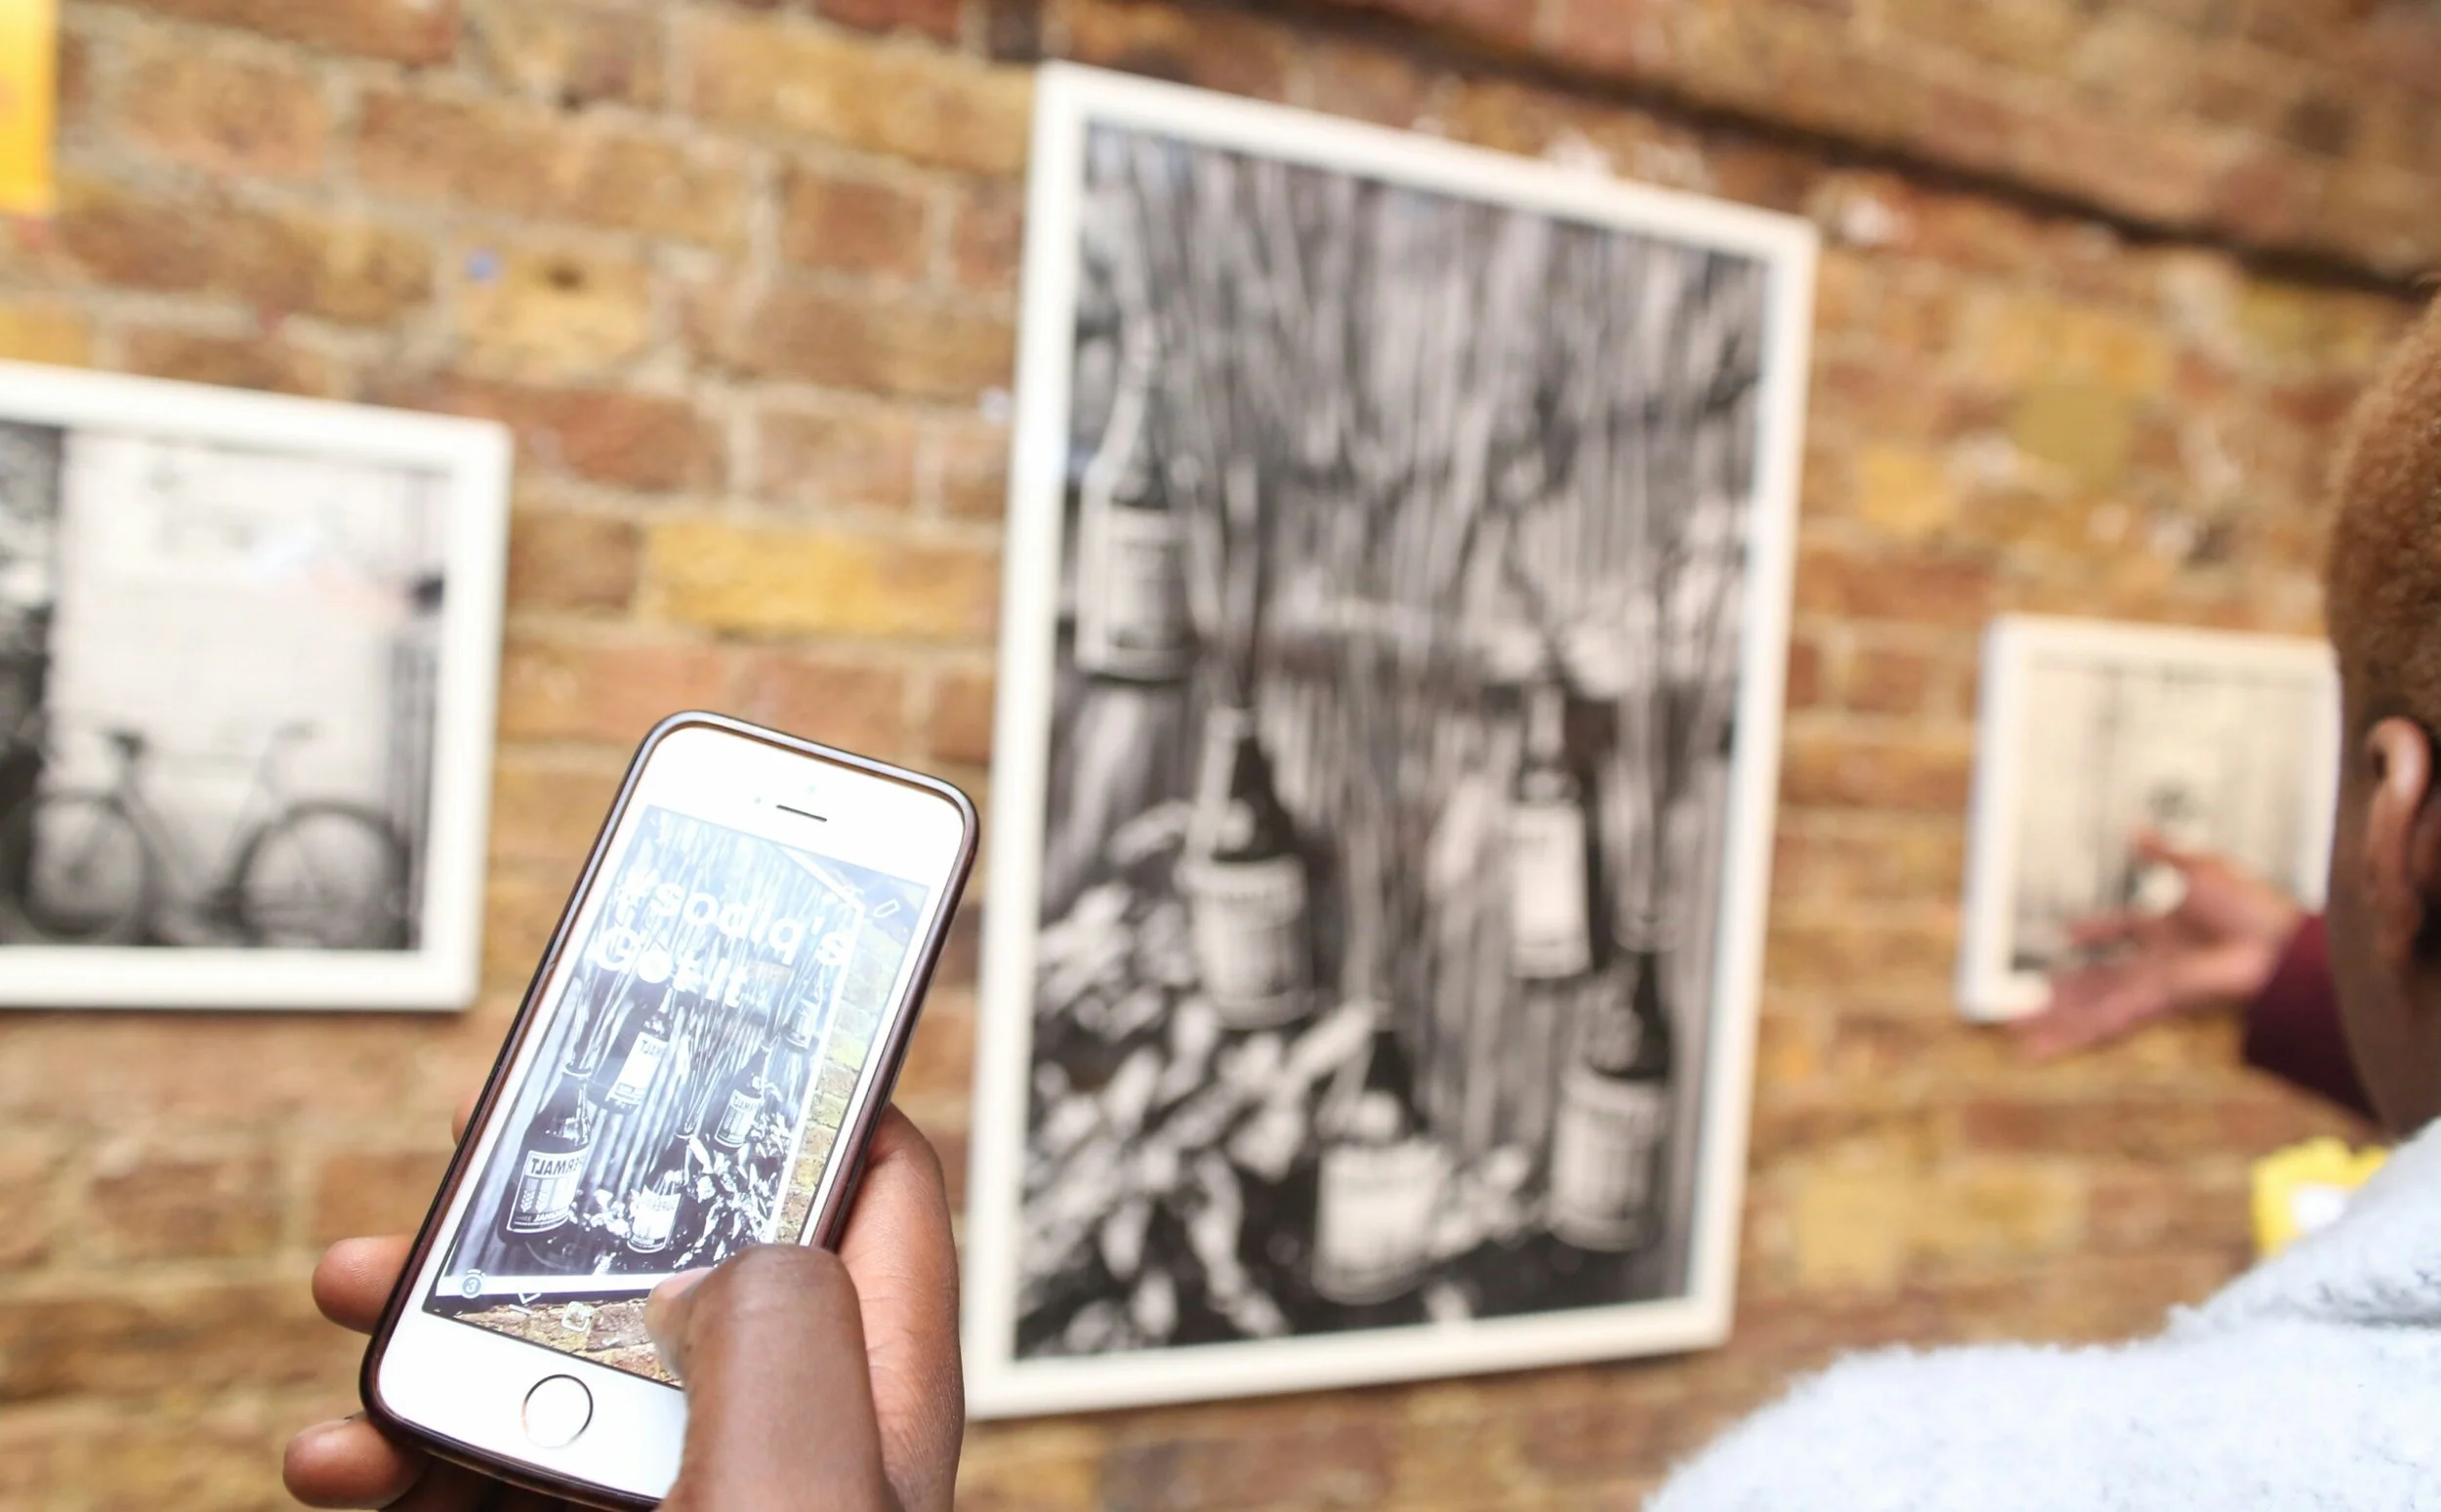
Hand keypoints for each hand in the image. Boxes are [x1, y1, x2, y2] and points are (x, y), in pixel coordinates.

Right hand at [283, 1097, 962, 1511]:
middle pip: (675, 1254)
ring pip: (551, 1364)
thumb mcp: (802, 1471)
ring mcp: (671, 1499)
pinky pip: (479, 1474)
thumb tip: (724, 1257)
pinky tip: (338, 1455)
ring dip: (436, 1319)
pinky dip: (397, 1458)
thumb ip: (783, 1324)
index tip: (723, 1012)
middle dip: (564, 1185)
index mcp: (869, 1396)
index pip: (877, 1188)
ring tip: (352, 1286)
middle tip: (478, 1124)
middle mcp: (775, 1438)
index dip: (814, 1082)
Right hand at [2016, 831, 2301, 1059]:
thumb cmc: (2252, 908)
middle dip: (2063, 991)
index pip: (2122, 930)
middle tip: (2029, 1000)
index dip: (2095, 929)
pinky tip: (2041, 1044)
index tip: (2066, 931)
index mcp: (2168, 928)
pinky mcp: (2149, 1005)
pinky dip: (2068, 1035)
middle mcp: (2155, 962)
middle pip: (2097, 979)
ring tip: (2017, 1030)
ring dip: (2054, 1019)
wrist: (2278, 946)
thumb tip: (2135, 829)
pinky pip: (2101, 1022)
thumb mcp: (2200, 868)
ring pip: (2092, 1006)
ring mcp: (2150, 987)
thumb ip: (2162, 853)